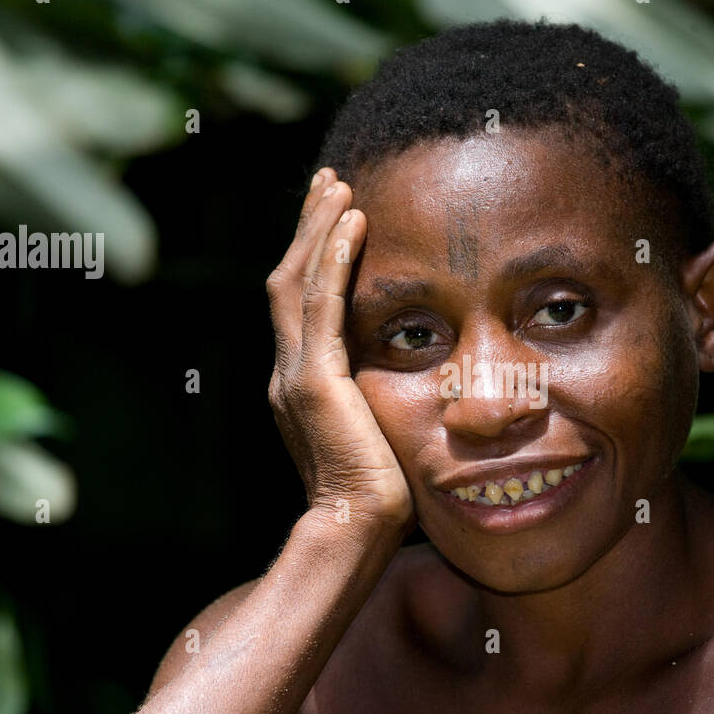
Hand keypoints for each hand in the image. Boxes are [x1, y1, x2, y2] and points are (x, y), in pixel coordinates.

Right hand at [266, 168, 413, 527]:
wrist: (355, 532)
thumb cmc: (382, 496)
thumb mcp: (382, 434)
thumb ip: (386, 401)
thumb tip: (425, 388)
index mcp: (302, 384)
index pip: (302, 303)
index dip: (316, 256)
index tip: (338, 215)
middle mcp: (288, 372)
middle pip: (289, 280)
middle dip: (310, 228)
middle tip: (329, 181)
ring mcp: (295, 376)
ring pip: (298, 282)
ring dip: (319, 229)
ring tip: (337, 185)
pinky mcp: (313, 383)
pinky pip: (321, 305)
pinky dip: (334, 260)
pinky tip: (353, 222)